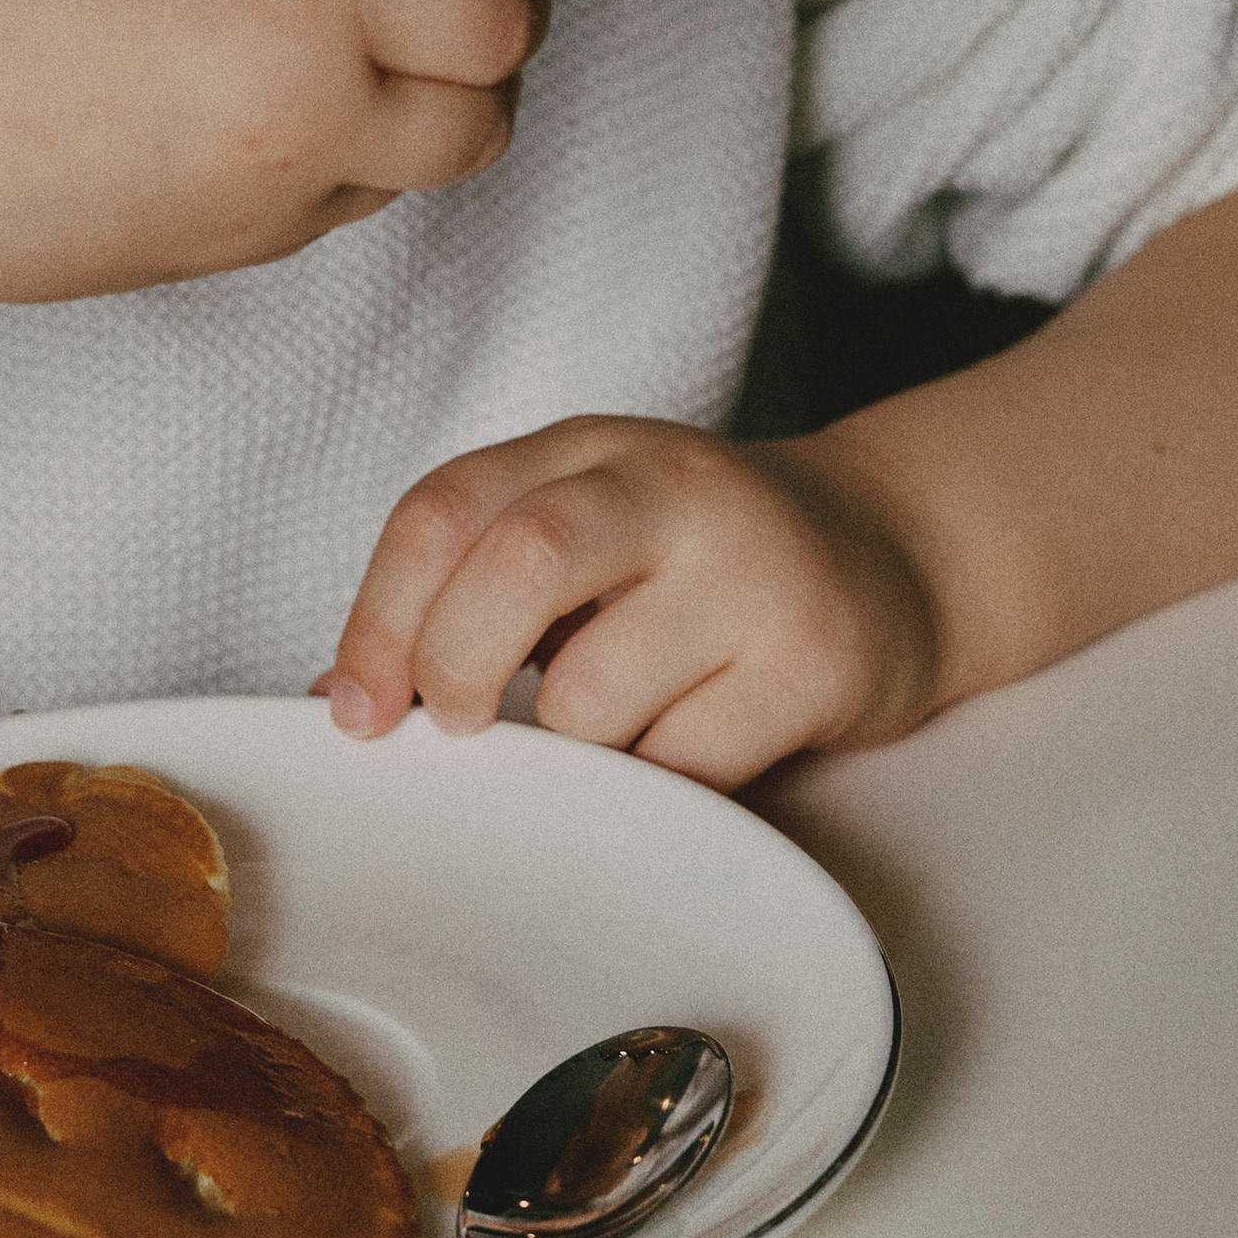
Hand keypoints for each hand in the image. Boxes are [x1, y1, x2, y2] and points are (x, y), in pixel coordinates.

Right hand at [0, 0, 542, 306]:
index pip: (503, 12)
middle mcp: (304, 111)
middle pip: (491, 118)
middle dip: (475, 56)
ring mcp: (264, 206)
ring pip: (419, 175)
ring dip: (406, 114)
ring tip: (314, 41)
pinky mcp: (217, 263)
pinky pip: (328, 213)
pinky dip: (324, 162)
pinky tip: (237, 98)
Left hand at [318, 417, 943, 790]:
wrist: (897, 554)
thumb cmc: (704, 563)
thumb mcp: (585, 538)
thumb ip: (468, 595)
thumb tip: (341, 702)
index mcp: (589, 450)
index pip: (445, 509)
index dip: (378, 618)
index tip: (357, 708)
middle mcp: (672, 487)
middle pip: (518, 560)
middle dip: (454, 665)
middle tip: (461, 723)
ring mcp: (753, 569)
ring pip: (596, 696)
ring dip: (573, 751)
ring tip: (614, 730)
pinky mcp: (816, 660)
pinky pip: (684, 765)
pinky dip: (652, 787)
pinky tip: (679, 752)